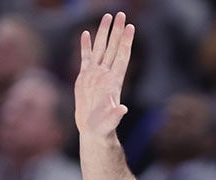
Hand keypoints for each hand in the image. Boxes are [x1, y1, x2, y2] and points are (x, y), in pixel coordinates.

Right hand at [74, 12, 134, 139]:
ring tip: (107, 16)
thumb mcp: (110, 121)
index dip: (126, 42)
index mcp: (114, 81)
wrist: (93, 130)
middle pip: (113, 47)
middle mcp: (106, 74)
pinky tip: (86, 33)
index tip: (131, 27)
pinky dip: (86, 45)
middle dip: (117, 31)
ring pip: (101, 48)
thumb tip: (122, 110)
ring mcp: (95, 74)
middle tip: (121, 14)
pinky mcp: (84, 77)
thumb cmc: (103, 127)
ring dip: (104, 33)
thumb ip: (116, 114)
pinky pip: (86, 57)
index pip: (122, 56)